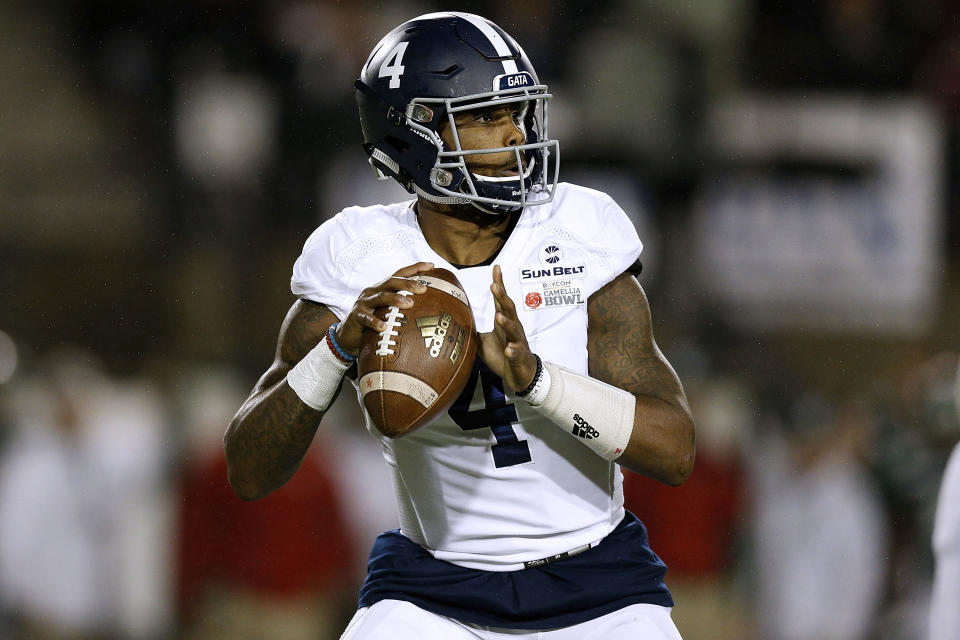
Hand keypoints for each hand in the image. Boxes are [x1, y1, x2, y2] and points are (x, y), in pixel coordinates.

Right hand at [335, 262, 433, 354]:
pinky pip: (366, 318)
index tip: (432, 265)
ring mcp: (364, 302)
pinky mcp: (356, 316)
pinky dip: (375, 321)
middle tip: (424, 289)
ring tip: (409, 304)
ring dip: (395, 299)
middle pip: (391, 282)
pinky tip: (383, 327)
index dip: (415, 268)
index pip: (400, 274)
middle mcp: (373, 291)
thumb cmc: (373, 324)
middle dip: (408, 283)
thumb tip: (430, 310)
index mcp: (382, 288)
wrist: (347, 336)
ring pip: (381, 297)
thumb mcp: (388, 312)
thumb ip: (402, 308)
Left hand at [478, 265, 537, 391]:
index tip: (496, 268)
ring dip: (506, 323)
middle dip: (502, 297)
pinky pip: (516, 353)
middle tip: (494, 285)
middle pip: (508, 309)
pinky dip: (512, 351)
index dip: (499, 284)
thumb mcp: (484, 341)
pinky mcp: (519, 357)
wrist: (520, 373)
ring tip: (499, 317)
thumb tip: (456, 320)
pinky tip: (509, 349)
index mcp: (504, 321)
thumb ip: (473, 329)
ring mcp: (517, 341)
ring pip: (513, 329)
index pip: (501, 299)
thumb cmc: (503, 354)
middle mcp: (512, 328)